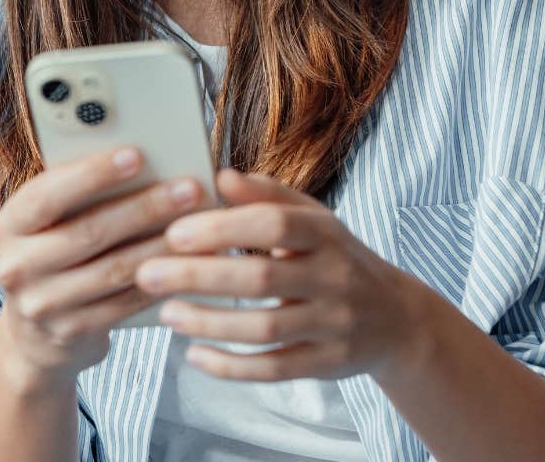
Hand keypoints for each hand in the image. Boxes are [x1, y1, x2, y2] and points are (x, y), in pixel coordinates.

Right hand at [0, 147, 207, 385]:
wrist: (33, 333)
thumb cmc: (53, 251)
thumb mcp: (48, 221)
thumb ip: (78, 193)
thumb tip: (140, 157)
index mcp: (10, 224)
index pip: (48, 194)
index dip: (93, 174)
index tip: (136, 154)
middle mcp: (17, 266)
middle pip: (89, 232)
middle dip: (144, 207)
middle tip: (188, 188)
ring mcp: (42, 305)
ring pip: (113, 269)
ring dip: (161, 245)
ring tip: (199, 224)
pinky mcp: (71, 332)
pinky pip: (125, 303)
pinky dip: (160, 280)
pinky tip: (187, 263)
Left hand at [134, 168, 431, 382]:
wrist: (395, 318)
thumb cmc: (335, 255)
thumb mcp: (311, 218)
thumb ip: (266, 195)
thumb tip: (220, 174)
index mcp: (324, 232)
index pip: (272, 224)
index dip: (223, 228)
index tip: (174, 232)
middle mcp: (333, 276)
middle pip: (262, 279)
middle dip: (200, 277)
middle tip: (148, 274)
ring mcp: (333, 324)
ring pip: (265, 329)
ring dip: (210, 323)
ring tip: (166, 313)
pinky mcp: (327, 364)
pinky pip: (275, 369)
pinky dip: (233, 366)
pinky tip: (196, 356)